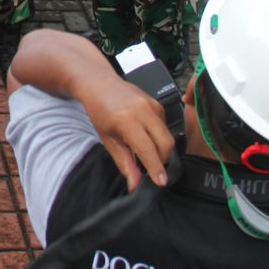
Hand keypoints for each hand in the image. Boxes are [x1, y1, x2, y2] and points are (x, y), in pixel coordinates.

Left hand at [76, 67, 178, 189]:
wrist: (100, 85)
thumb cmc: (100, 111)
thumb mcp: (108, 140)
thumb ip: (124, 162)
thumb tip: (135, 183)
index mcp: (127, 120)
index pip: (147, 149)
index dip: (155, 168)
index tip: (160, 182)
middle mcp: (143, 110)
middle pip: (166, 143)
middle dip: (163, 161)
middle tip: (152, 169)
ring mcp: (152, 105)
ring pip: (168, 135)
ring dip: (162, 149)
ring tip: (146, 153)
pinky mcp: (158, 104)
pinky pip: (165, 126)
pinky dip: (159, 137)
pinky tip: (147, 138)